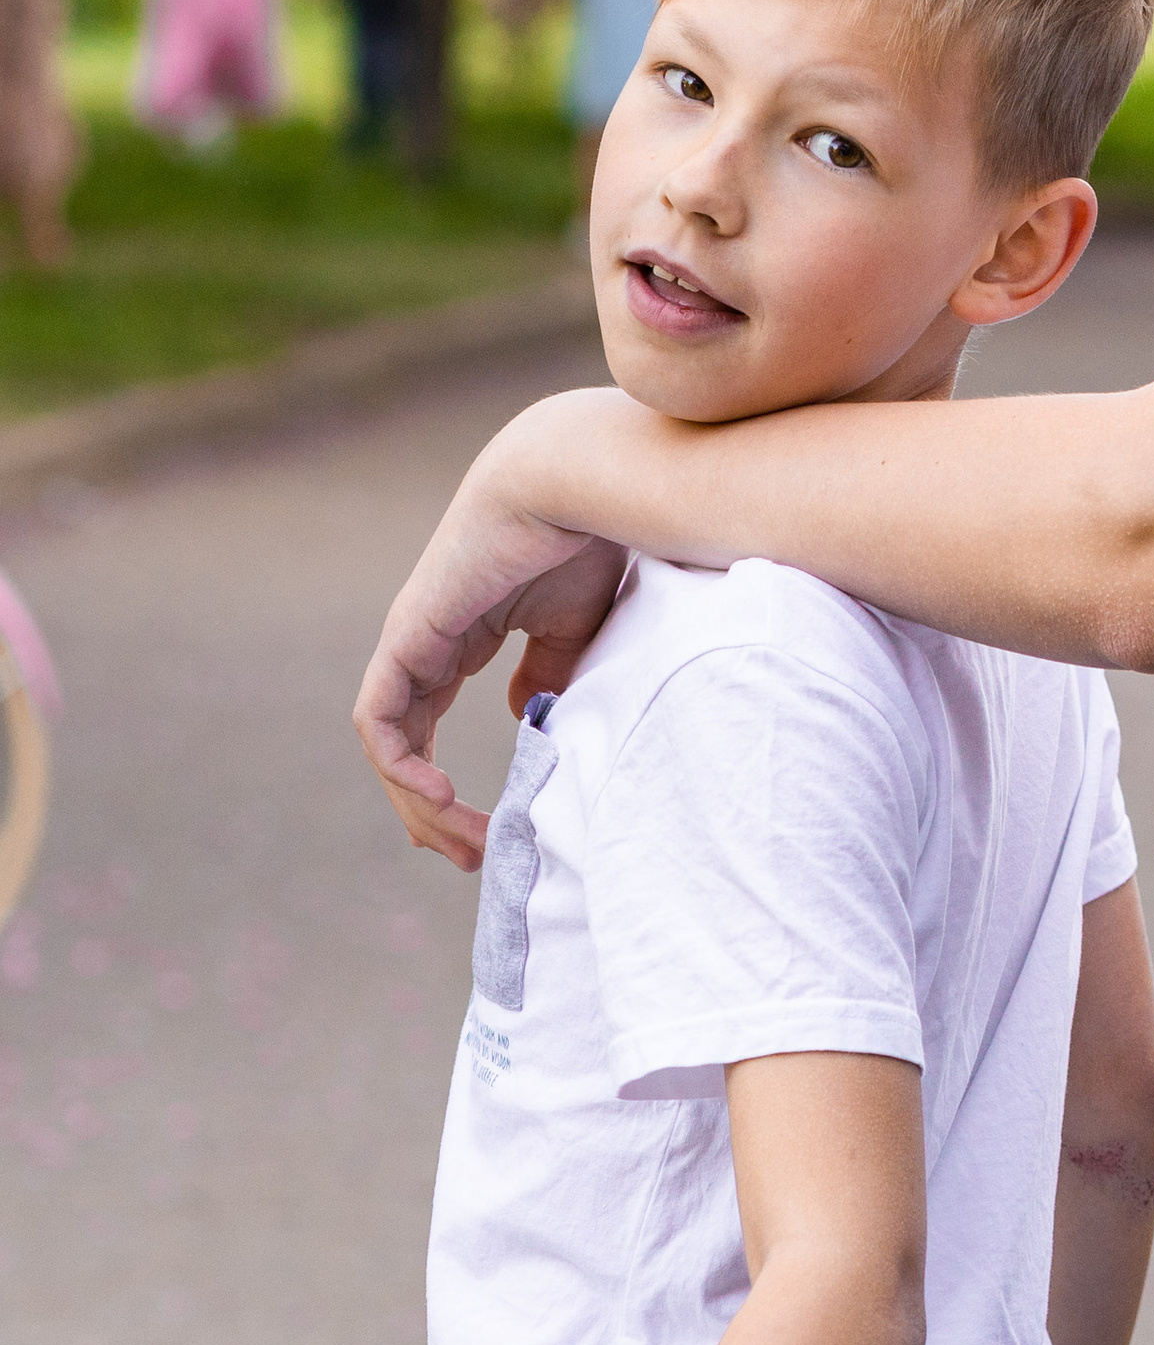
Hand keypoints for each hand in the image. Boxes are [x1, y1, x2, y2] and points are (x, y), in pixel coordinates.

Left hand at [354, 435, 626, 871]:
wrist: (568, 485)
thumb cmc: (583, 539)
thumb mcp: (575, 627)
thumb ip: (551, 672)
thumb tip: (529, 716)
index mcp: (460, 637)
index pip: (428, 722)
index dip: (447, 783)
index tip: (489, 832)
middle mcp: (426, 644)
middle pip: (405, 746)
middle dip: (432, 812)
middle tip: (471, 859)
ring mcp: (411, 641)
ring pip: (390, 745)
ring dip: (417, 804)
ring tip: (463, 842)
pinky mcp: (408, 637)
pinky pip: (380, 721)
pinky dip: (400, 767)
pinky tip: (438, 798)